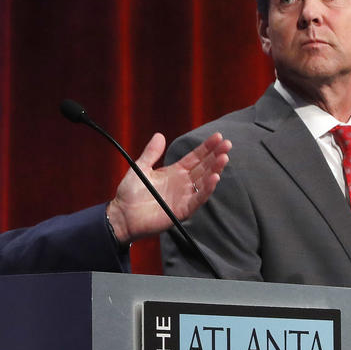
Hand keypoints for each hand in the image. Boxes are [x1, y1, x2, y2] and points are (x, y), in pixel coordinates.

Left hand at [106, 132, 230, 242]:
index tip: (218, 137)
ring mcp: (184, 197)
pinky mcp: (182, 210)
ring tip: (224, 158)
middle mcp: (183, 183)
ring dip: (215, 170)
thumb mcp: (140, 167)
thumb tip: (159, 135)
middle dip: (216, 156)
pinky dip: (207, 189)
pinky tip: (215, 178)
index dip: (206, 147)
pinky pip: (198, 199)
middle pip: (204, 167)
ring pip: (204, 182)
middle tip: (227, 144)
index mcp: (175, 172)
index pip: (195, 157)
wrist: (122, 214)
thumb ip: (151, 152)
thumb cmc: (130, 193)